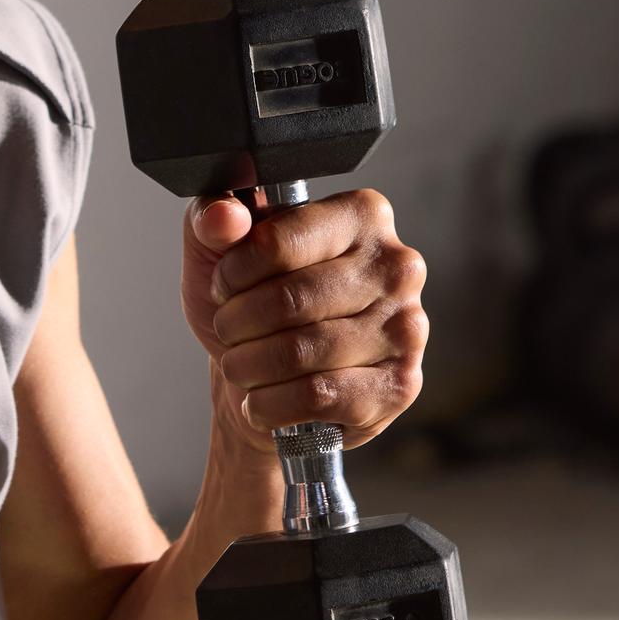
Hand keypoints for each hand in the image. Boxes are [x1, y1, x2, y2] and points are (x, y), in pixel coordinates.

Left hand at [180, 189, 428, 455]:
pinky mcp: (399, 385)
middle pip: (289, 300)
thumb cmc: (254, 302)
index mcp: (363, 215)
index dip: (233, 273)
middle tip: (228, 331)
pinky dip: (272, 404)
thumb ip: (213, 219)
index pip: (279, 242)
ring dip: (249, 366)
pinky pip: (318, 396)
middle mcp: (397, 267)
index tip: (223, 286)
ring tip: (240, 365)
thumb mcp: (220, 251)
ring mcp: (406, 328)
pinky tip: (262, 400)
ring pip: (301, 351)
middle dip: (238, 324)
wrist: (274, 375)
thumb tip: (222, 216)